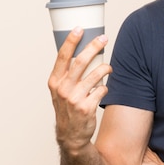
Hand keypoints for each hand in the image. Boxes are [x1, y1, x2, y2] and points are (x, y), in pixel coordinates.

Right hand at [47, 27, 111, 154]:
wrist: (71, 135)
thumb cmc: (67, 108)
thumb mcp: (60, 90)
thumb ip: (68, 73)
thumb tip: (84, 50)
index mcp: (55, 81)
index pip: (62, 56)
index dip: (71, 41)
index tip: (80, 28)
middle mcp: (63, 89)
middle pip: (81, 62)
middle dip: (93, 47)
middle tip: (103, 38)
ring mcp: (74, 99)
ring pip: (95, 75)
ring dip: (105, 68)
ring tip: (108, 68)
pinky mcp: (86, 108)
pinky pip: (102, 90)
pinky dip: (105, 88)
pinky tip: (103, 90)